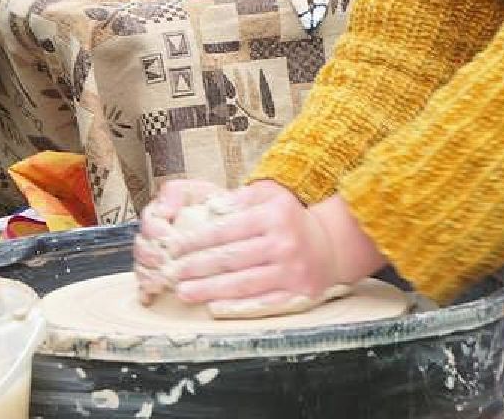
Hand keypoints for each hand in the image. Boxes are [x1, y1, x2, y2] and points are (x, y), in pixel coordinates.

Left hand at [145, 182, 385, 314]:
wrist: (331, 246)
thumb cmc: (291, 220)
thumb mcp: (271, 196)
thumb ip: (242, 198)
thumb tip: (211, 207)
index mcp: (274, 216)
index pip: (227, 229)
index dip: (197, 239)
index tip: (175, 247)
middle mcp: (284, 243)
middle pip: (231, 258)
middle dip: (196, 267)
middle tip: (172, 273)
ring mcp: (291, 271)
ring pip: (243, 283)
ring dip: (209, 289)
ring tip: (184, 291)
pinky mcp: (297, 294)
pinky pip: (262, 302)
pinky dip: (237, 306)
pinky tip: (215, 307)